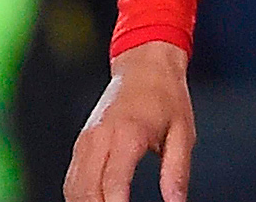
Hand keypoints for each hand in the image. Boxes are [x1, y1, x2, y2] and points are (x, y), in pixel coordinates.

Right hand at [63, 41, 195, 201]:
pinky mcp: (81, 143)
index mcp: (128, 134)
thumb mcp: (183, 132)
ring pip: (74, 188)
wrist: (144, 66)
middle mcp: (100, 138)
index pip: (113, 184)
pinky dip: (80, 196)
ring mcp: (86, 140)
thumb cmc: (167, 97)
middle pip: (87, 191)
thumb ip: (177, 171)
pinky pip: (72, 179)